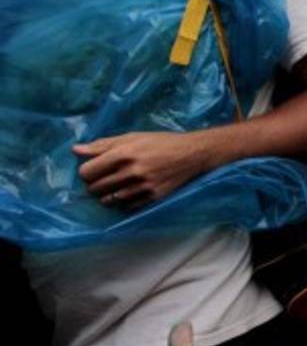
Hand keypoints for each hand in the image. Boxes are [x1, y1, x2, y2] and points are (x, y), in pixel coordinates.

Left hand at [74, 131, 212, 207]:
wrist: (192, 154)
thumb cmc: (160, 142)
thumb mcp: (132, 137)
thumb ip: (102, 145)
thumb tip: (75, 150)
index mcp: (123, 153)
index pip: (87, 172)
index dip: (85, 171)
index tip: (93, 169)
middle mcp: (131, 171)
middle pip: (95, 188)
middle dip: (94, 184)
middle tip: (103, 178)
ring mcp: (142, 187)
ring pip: (108, 200)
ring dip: (106, 195)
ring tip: (114, 187)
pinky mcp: (151, 198)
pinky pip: (126, 207)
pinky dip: (122, 202)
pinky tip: (128, 192)